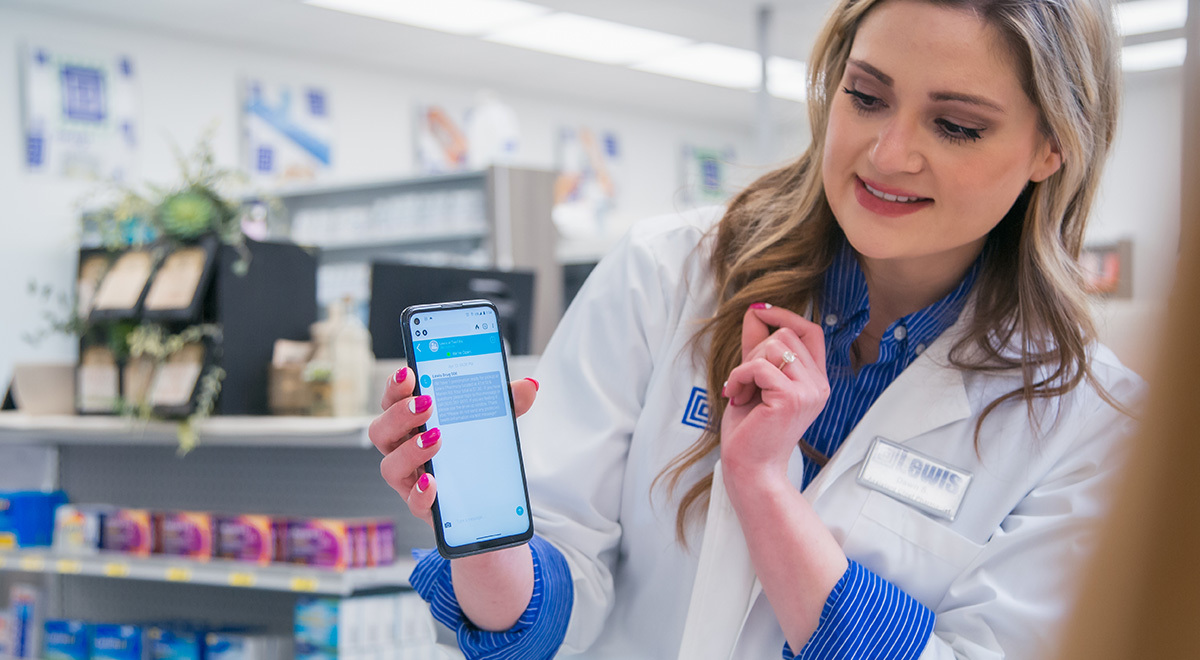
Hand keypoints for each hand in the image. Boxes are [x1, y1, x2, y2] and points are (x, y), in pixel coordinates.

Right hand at [369, 368, 539, 529]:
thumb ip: (507, 404)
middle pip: (382, 430)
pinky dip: (421, 492)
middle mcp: (404, 449)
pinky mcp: (424, 506)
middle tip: (426, 404)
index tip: (407, 374)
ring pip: (390, 465)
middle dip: (399, 413)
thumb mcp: (493, 424)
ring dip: (409, 450)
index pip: (393, 400)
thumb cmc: (475, 453)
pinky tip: (432, 482)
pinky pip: (413, 501)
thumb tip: (529, 386)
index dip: (395, 387)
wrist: (486, 503)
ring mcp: (410, 479)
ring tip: (436, 438)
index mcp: (414, 423)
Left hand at [720, 304, 829, 482]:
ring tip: (741, 391)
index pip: (811, 331)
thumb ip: (757, 348)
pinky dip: (739, 377)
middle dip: (755, 352)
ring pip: (773, 347)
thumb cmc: (751, 430)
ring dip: (746, 366)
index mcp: (815, 380)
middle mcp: (819, 384)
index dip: (785, 315)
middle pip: (785, 335)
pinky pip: (759, 366)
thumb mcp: (755, 380)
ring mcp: (809, 391)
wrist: (750, 468)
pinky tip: (735, 396)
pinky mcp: (792, 398)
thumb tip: (755, 311)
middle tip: (745, 381)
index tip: (758, 312)